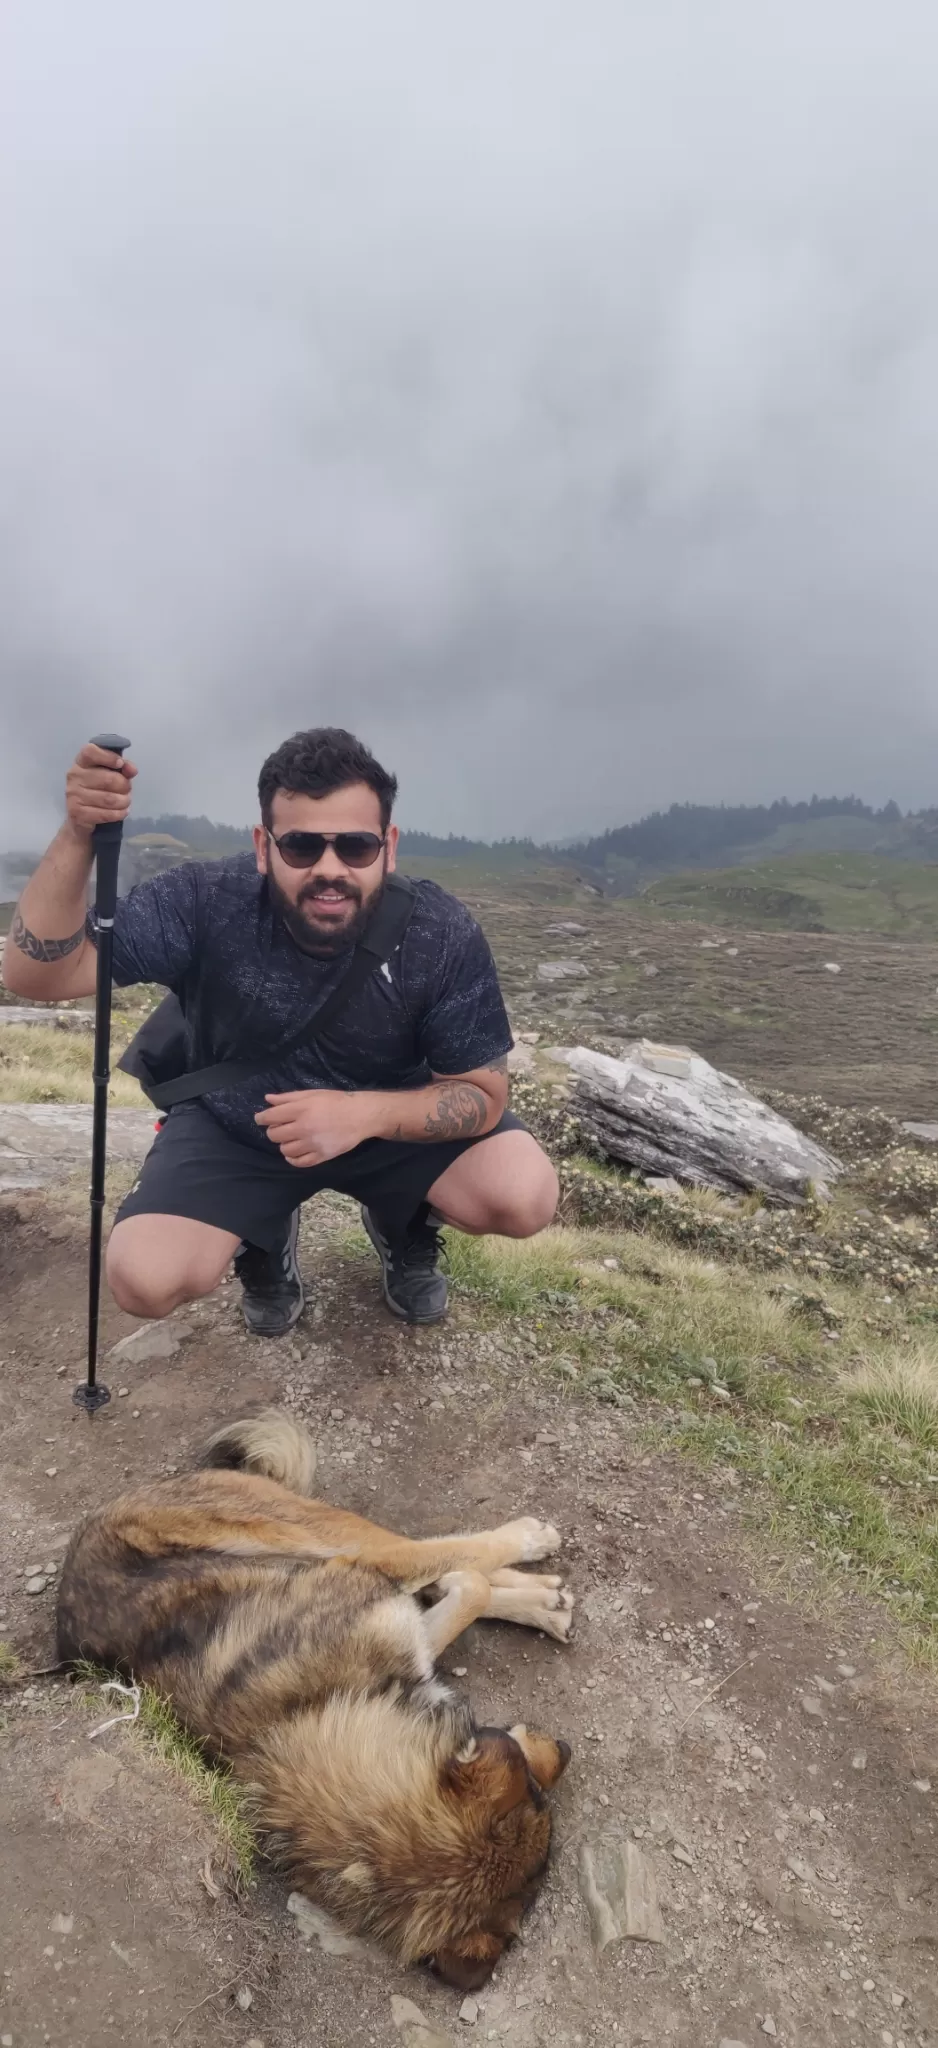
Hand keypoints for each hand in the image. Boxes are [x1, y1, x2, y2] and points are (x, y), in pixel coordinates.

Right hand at [66, 743, 136, 837]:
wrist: (79, 818)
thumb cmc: (97, 790)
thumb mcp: (110, 774)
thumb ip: (123, 768)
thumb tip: (132, 770)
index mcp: (81, 762)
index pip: (90, 752)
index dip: (108, 756)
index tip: (120, 764)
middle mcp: (74, 776)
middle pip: (108, 779)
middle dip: (125, 786)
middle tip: (127, 790)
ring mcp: (74, 795)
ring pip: (109, 798)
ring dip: (124, 801)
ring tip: (126, 802)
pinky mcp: (78, 813)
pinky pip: (106, 814)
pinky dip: (119, 814)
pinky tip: (122, 812)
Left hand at [255, 1089, 375, 1166]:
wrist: (360, 1116)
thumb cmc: (335, 1101)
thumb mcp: (311, 1094)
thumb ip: (288, 1097)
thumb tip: (267, 1100)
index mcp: (301, 1109)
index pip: (271, 1117)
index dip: (261, 1118)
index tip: (260, 1119)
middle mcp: (304, 1127)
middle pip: (275, 1135)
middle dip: (274, 1131)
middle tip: (280, 1127)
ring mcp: (312, 1144)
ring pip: (285, 1150)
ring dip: (284, 1144)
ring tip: (292, 1138)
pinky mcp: (321, 1156)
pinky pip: (299, 1162)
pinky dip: (293, 1159)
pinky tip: (295, 1152)